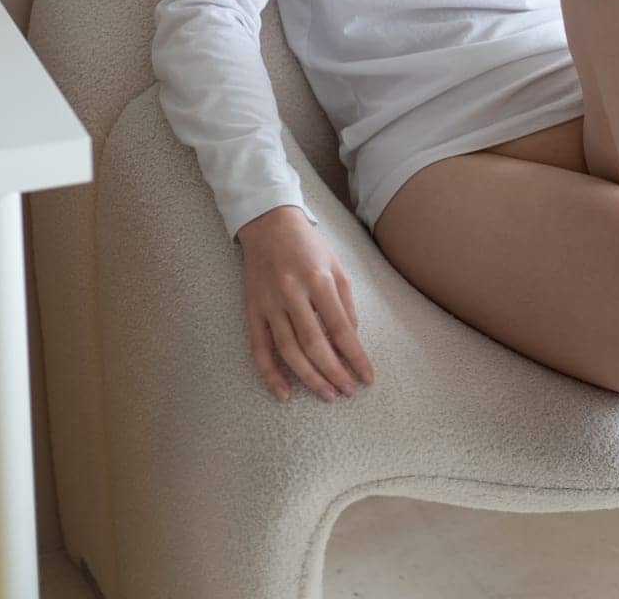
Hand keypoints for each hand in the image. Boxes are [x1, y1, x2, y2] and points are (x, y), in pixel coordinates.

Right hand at [237, 205, 375, 402]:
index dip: (355, 357)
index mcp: (318, 279)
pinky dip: (271, 374)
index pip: (341, 329)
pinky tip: (285, 394)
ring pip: (289, 350)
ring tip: (327, 395)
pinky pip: (260, 349)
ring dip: (309, 378)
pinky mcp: (252, 309)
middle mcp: (292, 292)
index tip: (367, 378)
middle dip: (334, 373)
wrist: (268, 222)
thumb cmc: (308, 245)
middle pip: (314, 344)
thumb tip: (352, 340)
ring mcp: (269, 302)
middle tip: (348, 392)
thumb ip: (346, 303)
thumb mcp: (335, 265)